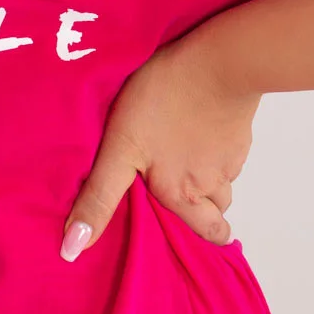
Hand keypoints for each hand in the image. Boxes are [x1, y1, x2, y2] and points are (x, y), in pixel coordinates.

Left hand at [61, 31, 261, 259]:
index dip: (203, 238)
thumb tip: (73, 250)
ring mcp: (231, 158)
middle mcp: (211, 184)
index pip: (207, 234)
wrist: (219, 63)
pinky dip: (219, 152)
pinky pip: (232, 154)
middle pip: (218, 216)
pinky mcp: (240, 132)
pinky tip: (201, 133)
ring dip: (211, 182)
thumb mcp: (119, 149)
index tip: (192, 237)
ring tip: (188, 164)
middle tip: (191, 207)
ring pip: (224, 183)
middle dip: (208, 217)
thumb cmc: (163, 101)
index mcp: (181, 195)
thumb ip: (100, 197)